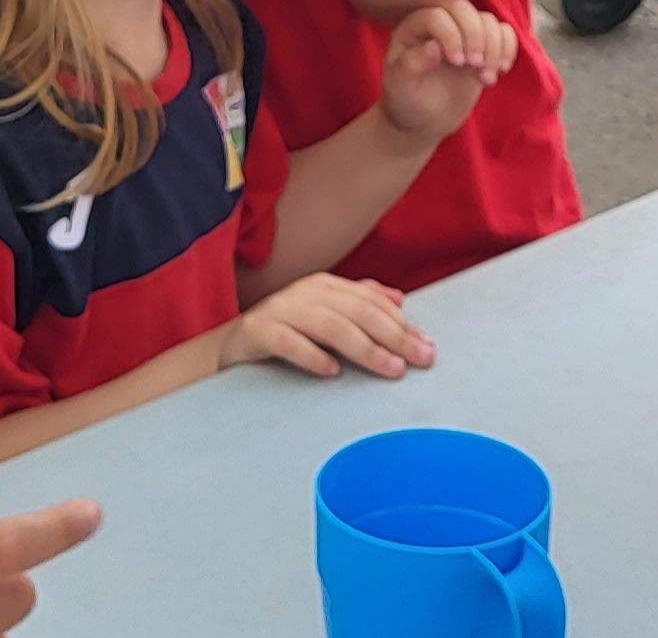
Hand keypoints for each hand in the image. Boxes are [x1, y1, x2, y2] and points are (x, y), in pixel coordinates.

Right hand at [224, 274, 434, 378]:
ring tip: (390, 369)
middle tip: (420, 359)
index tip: (428, 347)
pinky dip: (311, 355)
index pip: (371, 302)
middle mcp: (303, 292)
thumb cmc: (285, 333)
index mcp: (324, 286)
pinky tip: (332, 372)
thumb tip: (399, 298)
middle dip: (394, 336)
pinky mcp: (256, 332)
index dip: (402, 324)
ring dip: (364, 348)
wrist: (230, 347)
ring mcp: (279, 310)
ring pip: (329, 326)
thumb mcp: (324, 316)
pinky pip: (287, 342)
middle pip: (357, 312)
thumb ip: (358, 303)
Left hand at [376, 0, 516, 138]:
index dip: (451, 35)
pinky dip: (507, 49)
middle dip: (475, 36)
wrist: (426, 118)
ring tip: (487, 78)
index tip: (457, 63)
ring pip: (487, 20)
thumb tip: (434, 46)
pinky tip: (500, 71)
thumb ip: (412, 64)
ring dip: (494, 47)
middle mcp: (438, 24)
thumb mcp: (402, 86)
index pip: (437, 16)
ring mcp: (462, 33)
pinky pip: (503, 32)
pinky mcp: (483, 45)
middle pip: (464, 9)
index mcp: (413, 28)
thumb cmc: (408, 100)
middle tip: (475, 65)